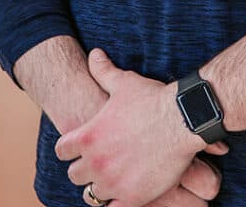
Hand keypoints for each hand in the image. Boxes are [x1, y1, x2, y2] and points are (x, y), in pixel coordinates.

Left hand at [55, 49, 228, 206]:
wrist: (182, 119)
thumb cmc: (152, 99)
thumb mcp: (124, 82)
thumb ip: (103, 71)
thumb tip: (94, 54)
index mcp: (88, 136)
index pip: (63, 151)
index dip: (71, 148)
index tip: (81, 147)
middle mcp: (95, 162)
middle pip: (74, 176)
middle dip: (84, 169)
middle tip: (98, 162)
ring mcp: (113, 182)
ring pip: (91, 195)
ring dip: (99, 186)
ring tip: (110, 178)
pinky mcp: (132, 198)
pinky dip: (115, 202)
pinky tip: (123, 192)